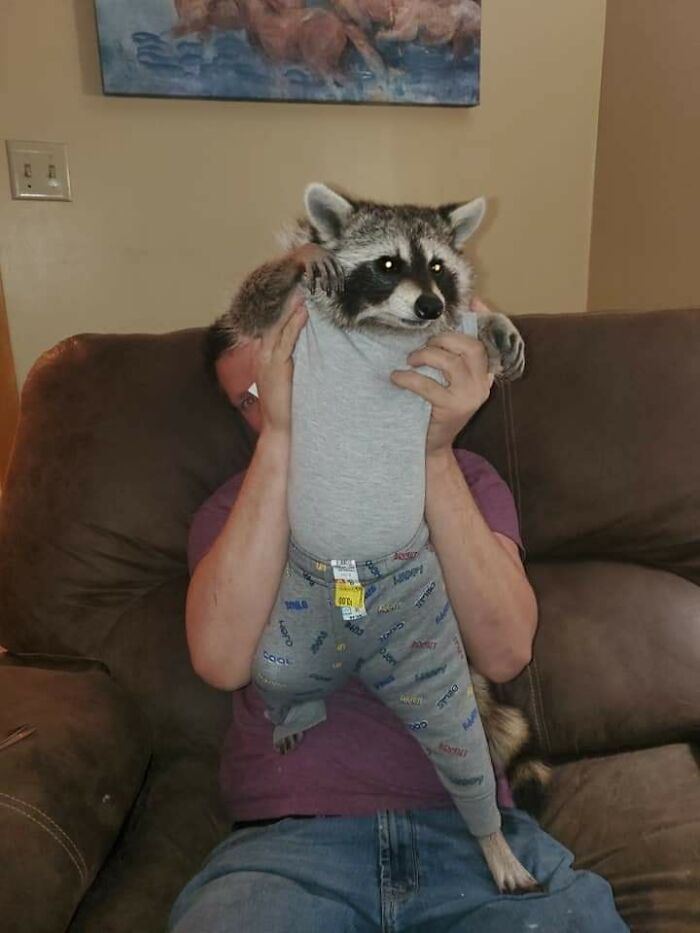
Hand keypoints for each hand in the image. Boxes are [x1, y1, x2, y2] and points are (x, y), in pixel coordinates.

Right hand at [215, 292, 306, 434]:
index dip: (279, 304)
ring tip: (301, 289)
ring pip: (277, 326)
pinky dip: (294, 324)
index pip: (270, 322)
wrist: (279, 426)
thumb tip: (299, 338)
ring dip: (289, 307)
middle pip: (271, 320)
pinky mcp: (276, 366)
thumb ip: (288, 355)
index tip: (291, 286)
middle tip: (296, 279)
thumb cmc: (286, 401)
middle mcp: (261, 352)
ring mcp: (267, 359)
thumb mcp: (286, 374)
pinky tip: (303, 312)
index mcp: (263, 353)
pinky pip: (286, 340)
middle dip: (282, 300)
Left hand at [391, 304, 493, 456]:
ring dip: (426, 355)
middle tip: (425, 345)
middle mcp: (482, 385)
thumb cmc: (433, 409)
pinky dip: (409, 378)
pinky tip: (398, 378)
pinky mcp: (452, 409)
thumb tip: (442, 324)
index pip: (487, 340)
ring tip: (411, 360)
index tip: (472, 301)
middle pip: (472, 347)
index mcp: (484, 375)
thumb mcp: (444, 381)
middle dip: (445, 339)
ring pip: (451, 362)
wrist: (430, 447)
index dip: (483, 318)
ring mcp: (469, 397)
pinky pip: (429, 385)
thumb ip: (448, 356)